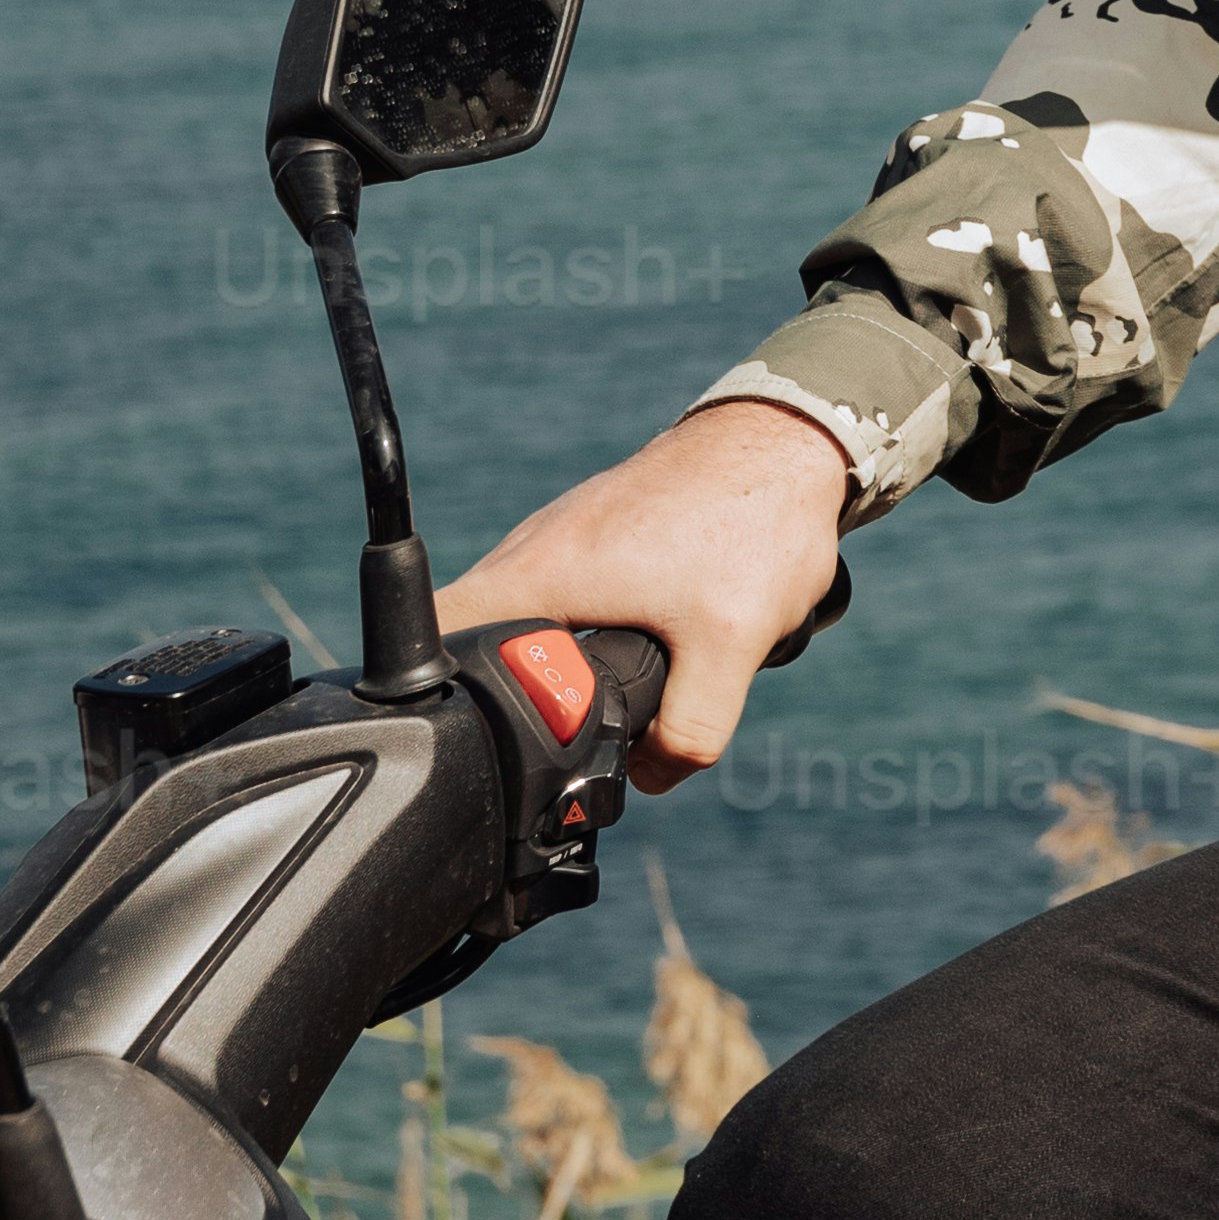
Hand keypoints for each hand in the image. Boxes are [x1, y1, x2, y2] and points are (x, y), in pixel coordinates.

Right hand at [435, 397, 851, 790]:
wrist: (789, 442)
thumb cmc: (754, 522)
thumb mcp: (732, 644)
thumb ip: (689, 729)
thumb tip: (649, 778)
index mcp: (542, 573)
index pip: (431, 632)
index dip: (429, 693)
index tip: (469, 741)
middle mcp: (534, 550)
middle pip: (474, 639)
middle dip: (507, 697)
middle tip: (556, 737)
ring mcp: (562, 540)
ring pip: (525, 621)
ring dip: (553, 666)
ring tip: (602, 700)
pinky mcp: (595, 538)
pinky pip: (563, 600)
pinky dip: (584, 635)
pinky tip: (636, 653)